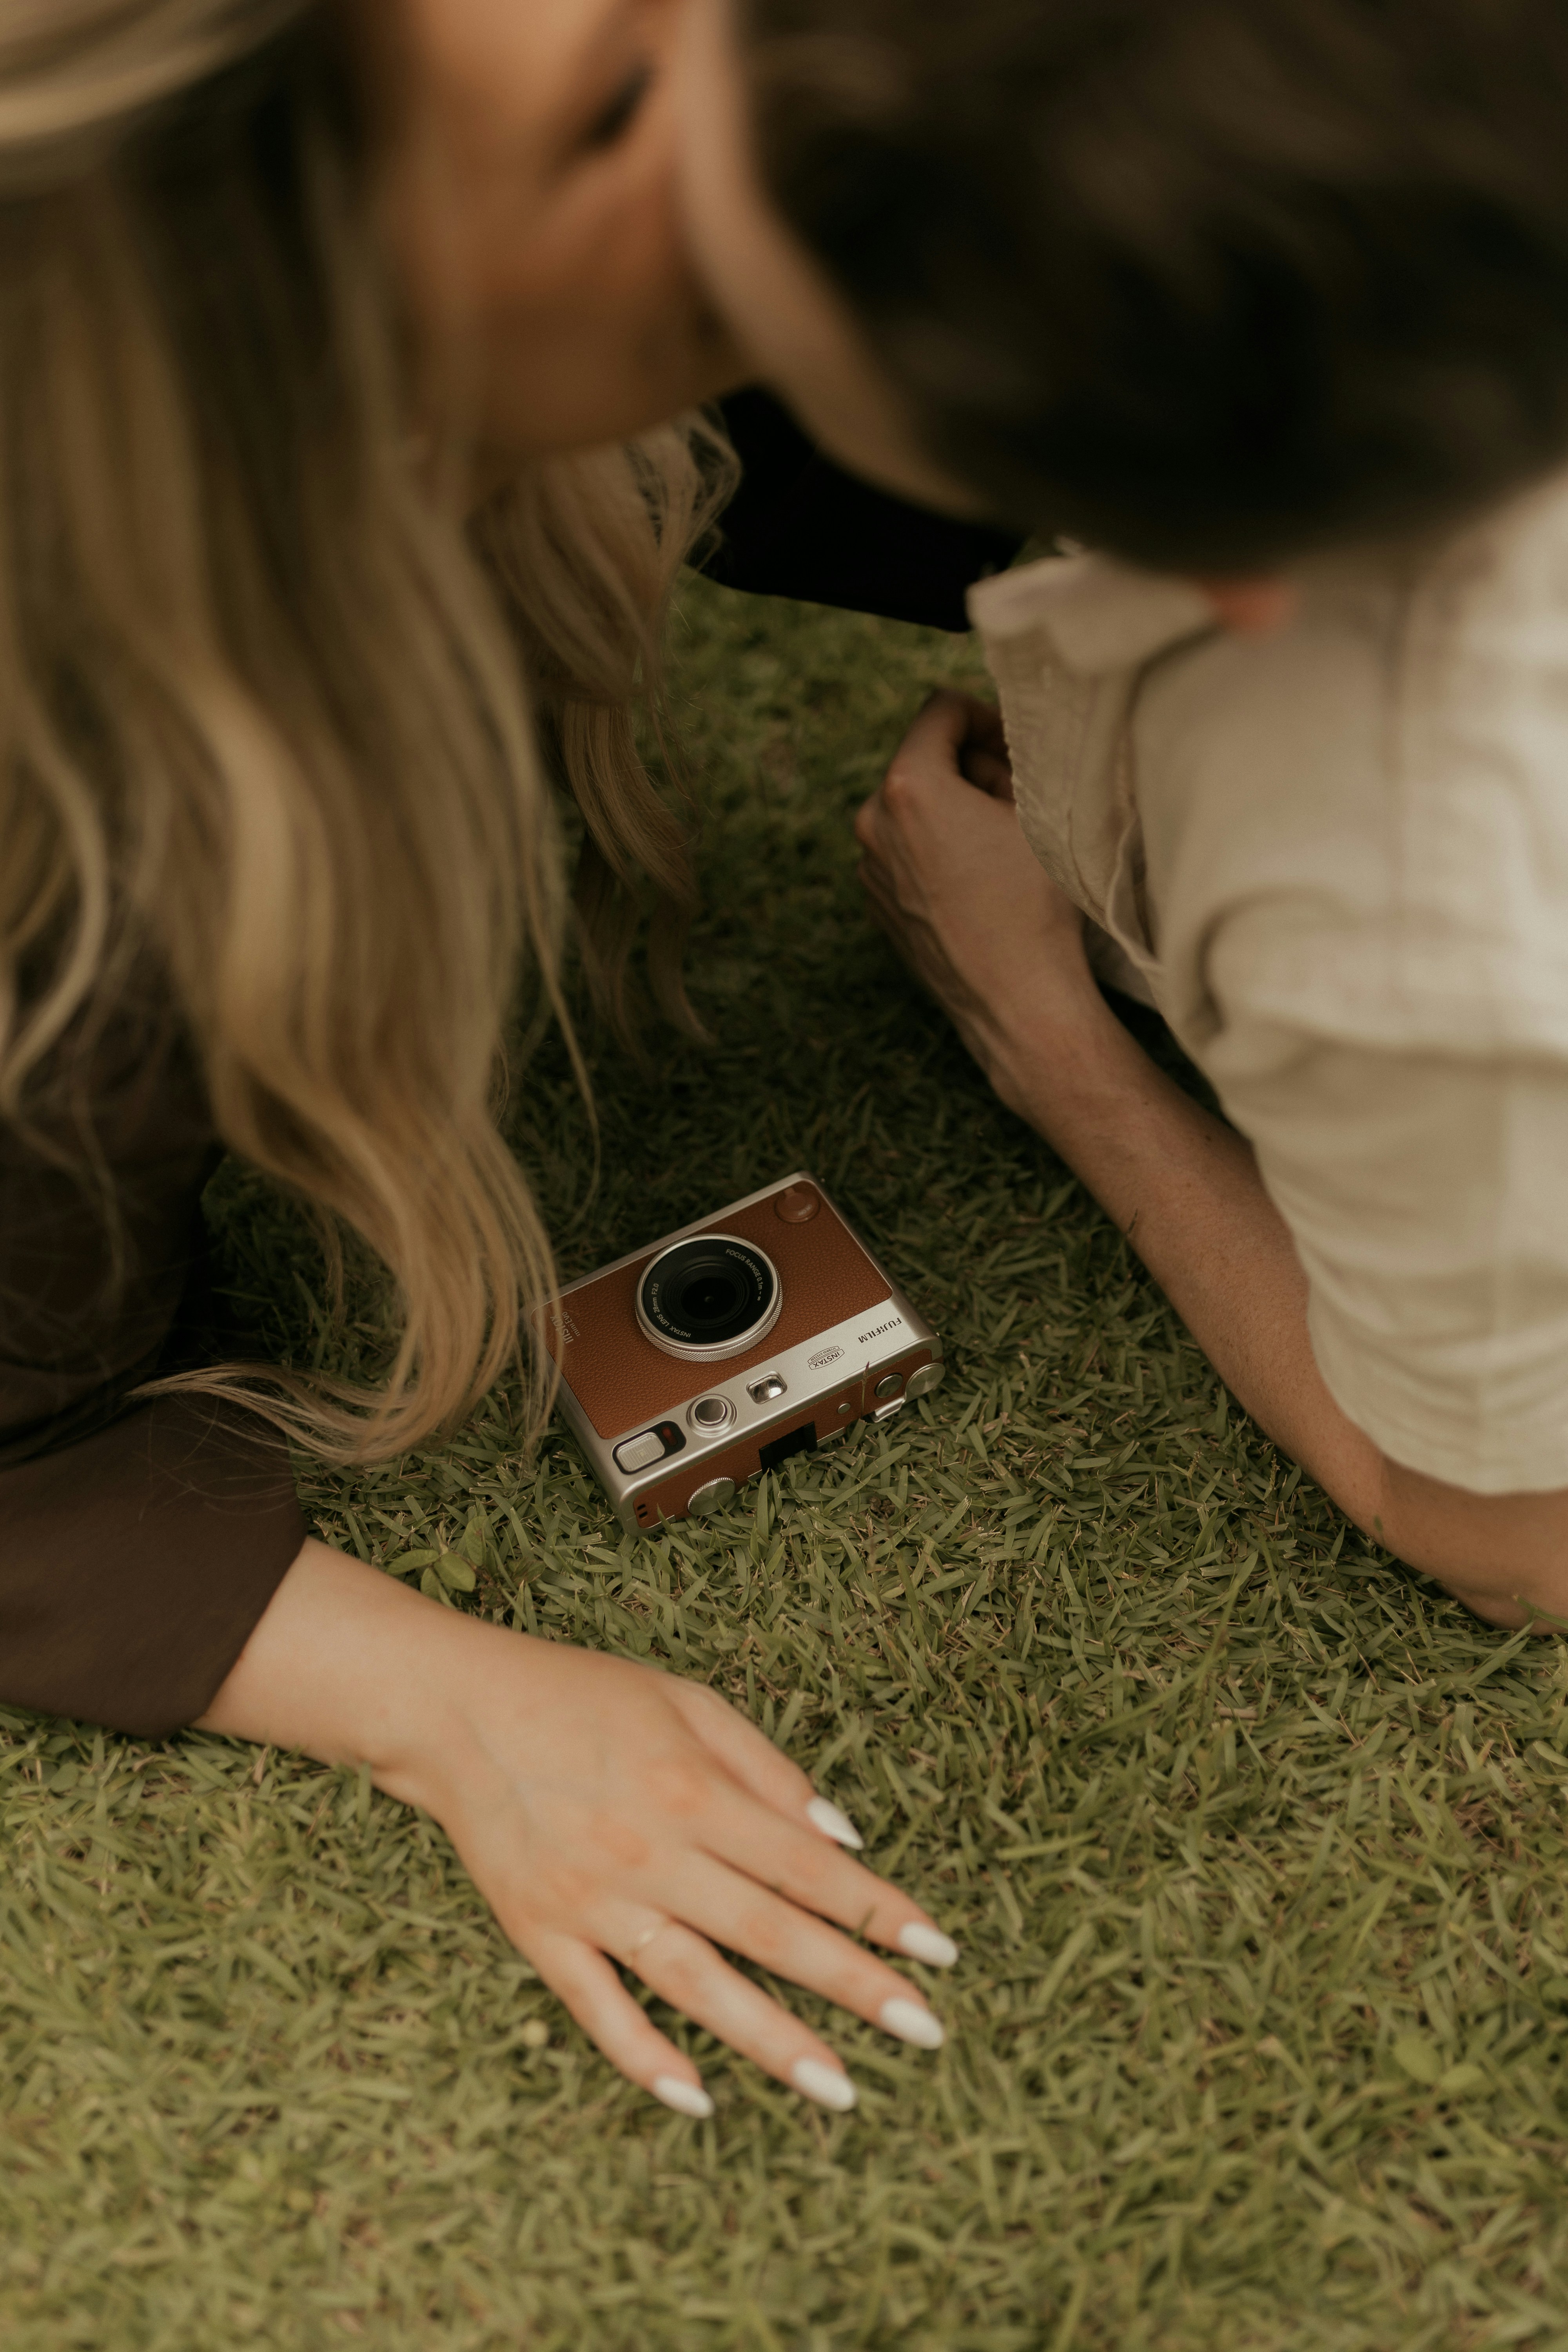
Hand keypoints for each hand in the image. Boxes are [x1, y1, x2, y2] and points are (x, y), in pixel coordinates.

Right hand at [200, 1543, 955, 2117]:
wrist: (458, 1711)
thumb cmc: (584, 1698)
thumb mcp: (687, 1703)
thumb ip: (767, 1768)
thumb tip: (840, 1837)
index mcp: (693, 1789)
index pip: (808, 1863)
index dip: (876, 1908)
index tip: (939, 1950)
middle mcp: (651, 1851)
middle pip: (770, 1931)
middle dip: (854, 1984)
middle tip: (926, 2031)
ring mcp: (594, 1900)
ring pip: (697, 1985)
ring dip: (772, 2041)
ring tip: (841, 2088)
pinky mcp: (541, 1933)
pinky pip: (599, 2009)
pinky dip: (645, 2057)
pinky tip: (696, 2099)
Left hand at [855, 692, 1100, 1110]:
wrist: (1015, 1000)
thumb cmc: (1033, 905)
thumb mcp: (1037, 812)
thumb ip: (1011, 760)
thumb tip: (998, 744)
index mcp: (907, 787)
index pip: (940, 709)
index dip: (984, 715)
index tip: (1012, 746)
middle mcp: (873, 824)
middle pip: (924, 760)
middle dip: (971, 769)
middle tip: (1017, 804)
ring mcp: (870, 869)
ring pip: (915, 810)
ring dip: (954, 812)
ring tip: (1000, 848)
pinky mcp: (877, 904)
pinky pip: (907, 854)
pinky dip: (938, 852)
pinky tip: (978, 884)